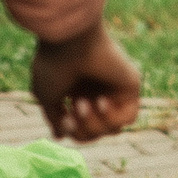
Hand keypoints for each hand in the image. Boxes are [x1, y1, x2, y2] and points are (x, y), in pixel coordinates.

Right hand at [32, 21, 142, 140]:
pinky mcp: (131, 84)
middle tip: (72, 113)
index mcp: (77, 90)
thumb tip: (59, 136)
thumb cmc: (54, 64)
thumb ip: (55, 117)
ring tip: (82, 104)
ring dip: (94, 126)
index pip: (80, 127)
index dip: (72, 132)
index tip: (63, 121)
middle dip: (81, 132)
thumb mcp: (46, 97)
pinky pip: (129, 118)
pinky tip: (102, 101)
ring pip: (113, 130)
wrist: (70, 41)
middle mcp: (97, 89)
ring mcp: (114, 88)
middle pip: (96, 133)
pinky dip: (112, 118)